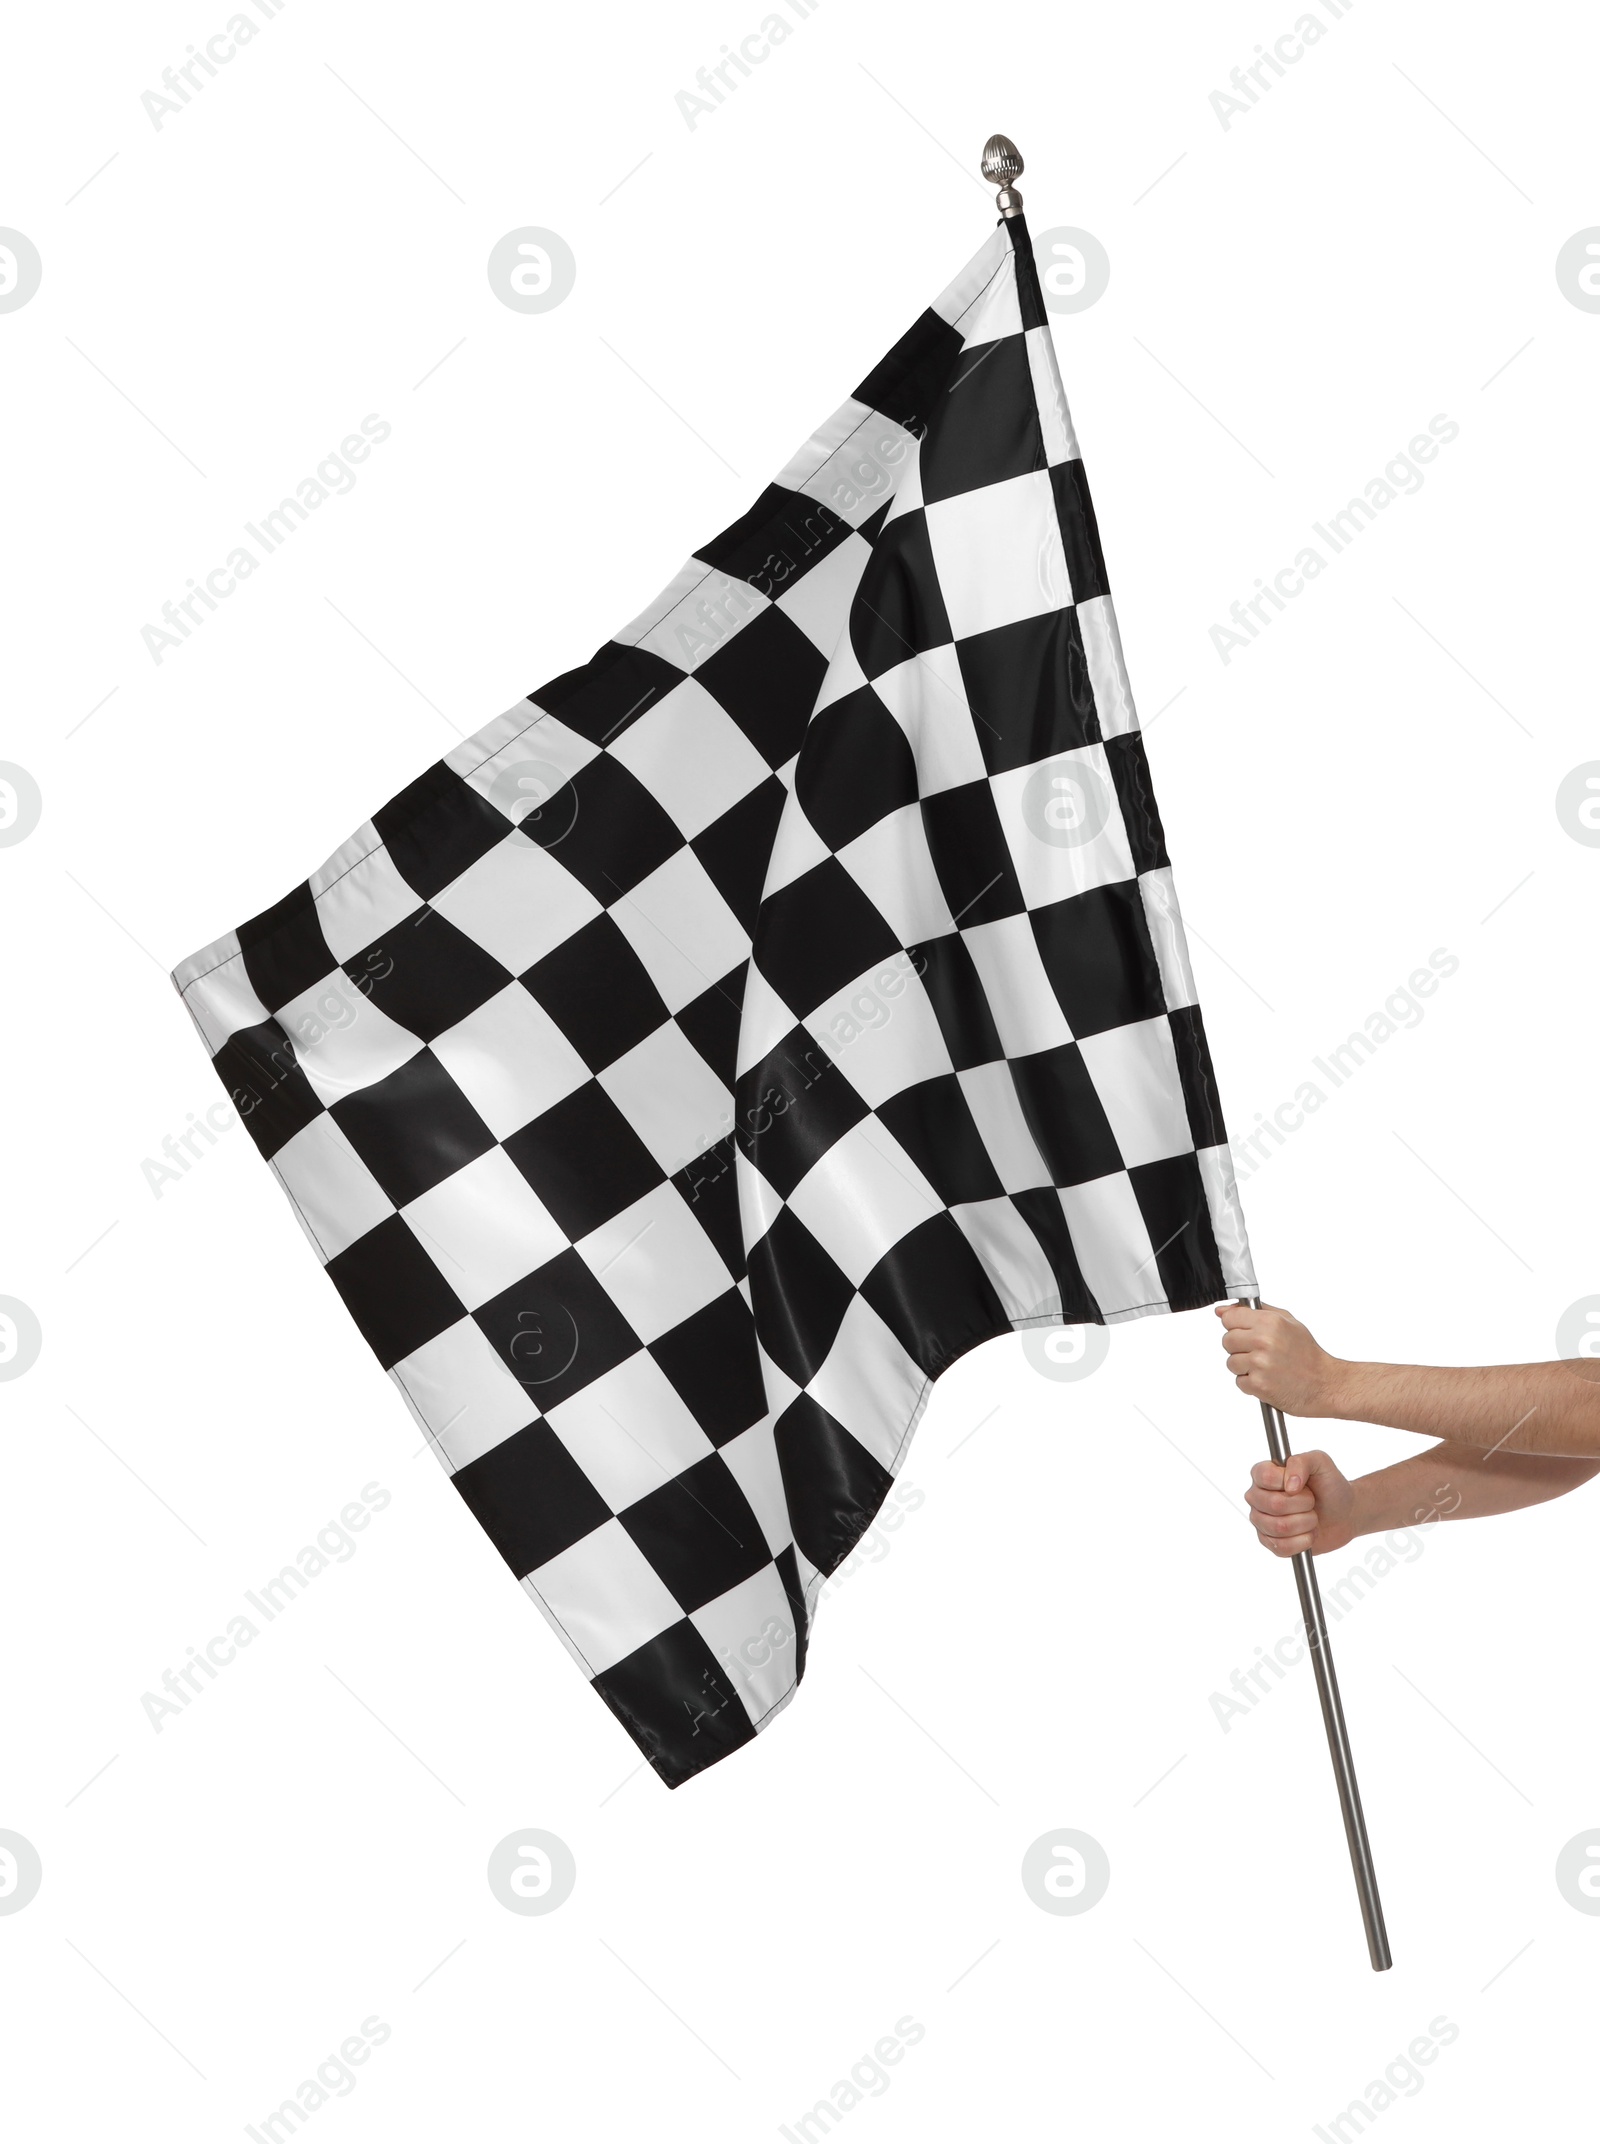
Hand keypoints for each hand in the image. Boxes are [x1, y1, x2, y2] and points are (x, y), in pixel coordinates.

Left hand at [1215, 1301, 1340, 1415]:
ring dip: (1244, 1367)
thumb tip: (1222, 1310)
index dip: (1234, 1325)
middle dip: (1239, 1347)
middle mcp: (1263, 1341)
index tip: (1243, 1331)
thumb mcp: (1288, 1322)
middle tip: (1259, 1352)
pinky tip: (1268, 1379)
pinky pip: (1239, 1381)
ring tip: (1265, 1367)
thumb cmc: (1307, 1354)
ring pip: (1231, 1362)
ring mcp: (1260, 1364)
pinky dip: (1250, 1383)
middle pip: (1227, 1340)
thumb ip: (1256, 1311)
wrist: (1324, 1384)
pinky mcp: (1258, 1385)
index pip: (1230, 1317)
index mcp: (1270, 1322)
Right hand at [1244, 1451, 1356, 1557]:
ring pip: (1279, 1528)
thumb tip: (1290, 1484)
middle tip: (1311, 1502)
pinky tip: (1308, 1533)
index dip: (1287, 1482)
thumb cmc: (1331, 1486)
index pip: (1264, 1477)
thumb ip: (1301, 1462)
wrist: (1345, 1514)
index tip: (1303, 1484)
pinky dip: (1302, 1542)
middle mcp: (1257, 1497)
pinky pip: (1281, 1548)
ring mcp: (1261, 1521)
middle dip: (1303, 1505)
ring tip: (1311, 1517)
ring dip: (1305, 1523)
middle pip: (1273, 1505)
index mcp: (1263, 1474)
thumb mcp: (1321, 1463)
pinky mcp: (1270, 1543)